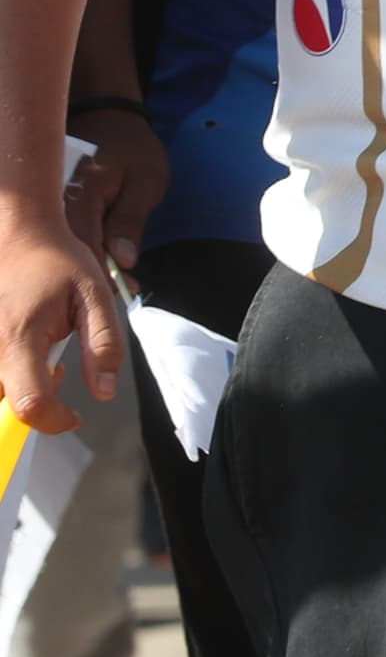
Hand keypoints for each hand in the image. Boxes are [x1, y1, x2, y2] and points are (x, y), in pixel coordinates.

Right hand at [0, 208, 122, 436]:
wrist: (18, 236)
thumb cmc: (57, 262)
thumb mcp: (95, 296)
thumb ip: (103, 343)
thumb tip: (104, 389)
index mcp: (20, 339)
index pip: (30, 404)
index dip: (54, 421)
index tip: (75, 416)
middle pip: (6, 405)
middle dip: (37, 403)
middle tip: (59, 369)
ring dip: (19, 389)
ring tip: (42, 354)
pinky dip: (7, 375)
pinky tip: (24, 351)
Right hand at [64, 109, 167, 275]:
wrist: (108, 120)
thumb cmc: (132, 148)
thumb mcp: (146, 179)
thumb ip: (131, 219)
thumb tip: (122, 259)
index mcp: (81, 194)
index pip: (87, 246)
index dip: (105, 274)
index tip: (126, 291)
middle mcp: (59, 204)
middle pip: (72, 253)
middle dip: (96, 277)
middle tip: (124, 293)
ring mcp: (54, 206)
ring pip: (67, 248)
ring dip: (90, 268)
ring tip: (117, 285)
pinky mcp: (55, 209)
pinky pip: (67, 237)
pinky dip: (84, 252)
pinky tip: (102, 264)